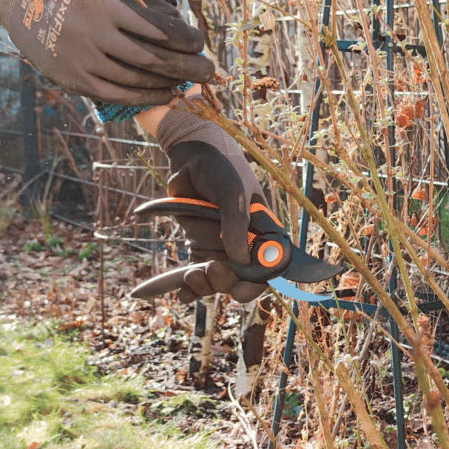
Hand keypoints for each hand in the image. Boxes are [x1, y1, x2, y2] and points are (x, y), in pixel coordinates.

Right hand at [0, 0, 213, 104]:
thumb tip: (175, 19)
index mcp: (103, 6)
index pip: (158, 30)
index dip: (185, 40)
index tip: (201, 43)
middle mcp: (92, 35)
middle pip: (152, 60)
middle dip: (187, 68)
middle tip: (211, 72)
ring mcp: (80, 60)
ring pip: (136, 81)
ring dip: (167, 84)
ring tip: (188, 83)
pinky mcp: (70, 78)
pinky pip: (114, 94)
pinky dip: (143, 97)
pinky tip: (163, 94)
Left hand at [155, 100, 266, 303]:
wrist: (193, 156)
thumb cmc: (223, 170)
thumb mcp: (234, 195)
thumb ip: (236, 227)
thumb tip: (239, 262)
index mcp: (263, 234)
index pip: (266, 268)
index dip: (255, 284)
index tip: (239, 291)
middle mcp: (244, 245)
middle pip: (239, 280)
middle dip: (225, 282)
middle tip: (211, 270)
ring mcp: (220, 247)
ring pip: (216, 281)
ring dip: (205, 285)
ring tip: (190, 277)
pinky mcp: (198, 246)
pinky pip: (195, 273)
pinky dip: (187, 287)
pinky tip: (182, 292)